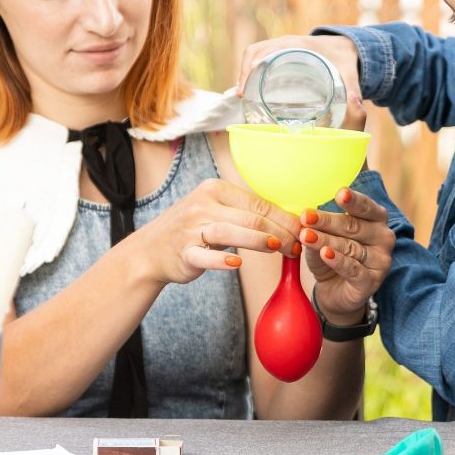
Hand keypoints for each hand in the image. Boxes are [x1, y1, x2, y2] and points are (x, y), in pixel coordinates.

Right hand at [135, 179, 302, 284]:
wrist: (152, 250)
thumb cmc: (194, 229)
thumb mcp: (217, 211)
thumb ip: (246, 213)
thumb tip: (290, 220)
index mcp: (215, 190)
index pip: (258, 203)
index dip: (284, 218)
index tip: (302, 232)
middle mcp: (202, 205)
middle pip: (249, 217)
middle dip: (279, 231)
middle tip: (297, 245)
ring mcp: (191, 229)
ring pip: (229, 232)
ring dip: (257, 241)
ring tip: (279, 248)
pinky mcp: (183, 252)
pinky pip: (204, 255)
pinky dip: (221, 260)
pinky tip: (238, 264)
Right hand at [236, 34, 360, 108]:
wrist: (348, 45)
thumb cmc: (345, 58)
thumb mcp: (349, 73)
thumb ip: (354, 90)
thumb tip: (356, 110)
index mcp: (297, 44)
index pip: (265, 50)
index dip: (252, 66)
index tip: (246, 87)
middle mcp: (286, 43)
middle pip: (255, 52)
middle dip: (244, 71)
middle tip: (243, 95)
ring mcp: (282, 46)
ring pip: (254, 54)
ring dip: (245, 70)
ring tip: (243, 94)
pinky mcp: (281, 53)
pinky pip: (260, 57)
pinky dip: (251, 69)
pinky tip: (250, 88)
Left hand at [297, 186, 393, 323]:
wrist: (335, 291)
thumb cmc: (331, 255)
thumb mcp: (323, 237)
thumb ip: (318, 227)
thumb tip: (305, 216)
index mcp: (376, 219)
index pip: (366, 206)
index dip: (353, 200)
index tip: (340, 193)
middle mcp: (383, 237)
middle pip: (354, 226)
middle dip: (327, 221)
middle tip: (306, 217)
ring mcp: (381, 260)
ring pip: (350, 247)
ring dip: (326, 241)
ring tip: (306, 236)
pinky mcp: (372, 281)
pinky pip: (353, 269)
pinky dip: (338, 261)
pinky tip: (324, 253)